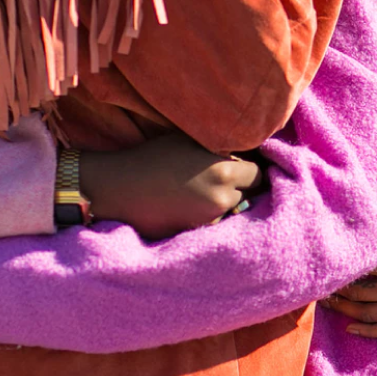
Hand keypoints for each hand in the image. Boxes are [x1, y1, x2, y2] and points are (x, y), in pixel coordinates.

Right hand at [80, 133, 261, 238]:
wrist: (118, 190)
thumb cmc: (150, 159)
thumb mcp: (187, 141)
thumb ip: (219, 147)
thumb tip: (242, 149)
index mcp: (223, 171)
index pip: (258, 174)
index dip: (249, 170)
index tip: (241, 166)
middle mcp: (222, 198)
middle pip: (249, 195)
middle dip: (240, 187)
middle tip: (221, 179)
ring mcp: (210, 220)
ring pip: (233, 211)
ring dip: (225, 203)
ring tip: (203, 192)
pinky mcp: (197, 234)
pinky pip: (215, 224)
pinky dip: (210, 217)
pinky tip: (192, 207)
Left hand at [323, 217, 376, 337]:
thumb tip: (372, 233)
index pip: (361, 268)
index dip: (342, 267)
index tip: (324, 265)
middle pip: (358, 293)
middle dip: (336, 289)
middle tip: (316, 285)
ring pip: (368, 314)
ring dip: (344, 310)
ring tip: (326, 304)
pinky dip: (366, 331)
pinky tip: (351, 327)